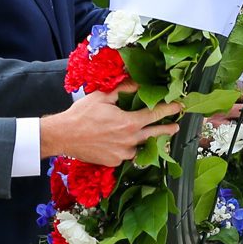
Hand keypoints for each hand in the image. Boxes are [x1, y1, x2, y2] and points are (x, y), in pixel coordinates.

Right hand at [40, 83, 179, 166]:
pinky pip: (127, 154)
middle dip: (167, 129)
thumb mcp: (103, 96)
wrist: (64, 136)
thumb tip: (138, 82)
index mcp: (129, 122)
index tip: (178, 106)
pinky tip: (125, 143)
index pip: (155, 114)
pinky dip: (128, 148)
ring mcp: (122, 153)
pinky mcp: (114, 162)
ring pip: (140, 147)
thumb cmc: (82, 114)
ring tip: (152, 137)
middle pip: (155, 134)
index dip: (169, 109)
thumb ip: (124, 89)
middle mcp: (130, 140)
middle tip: (176, 126)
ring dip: (146, 141)